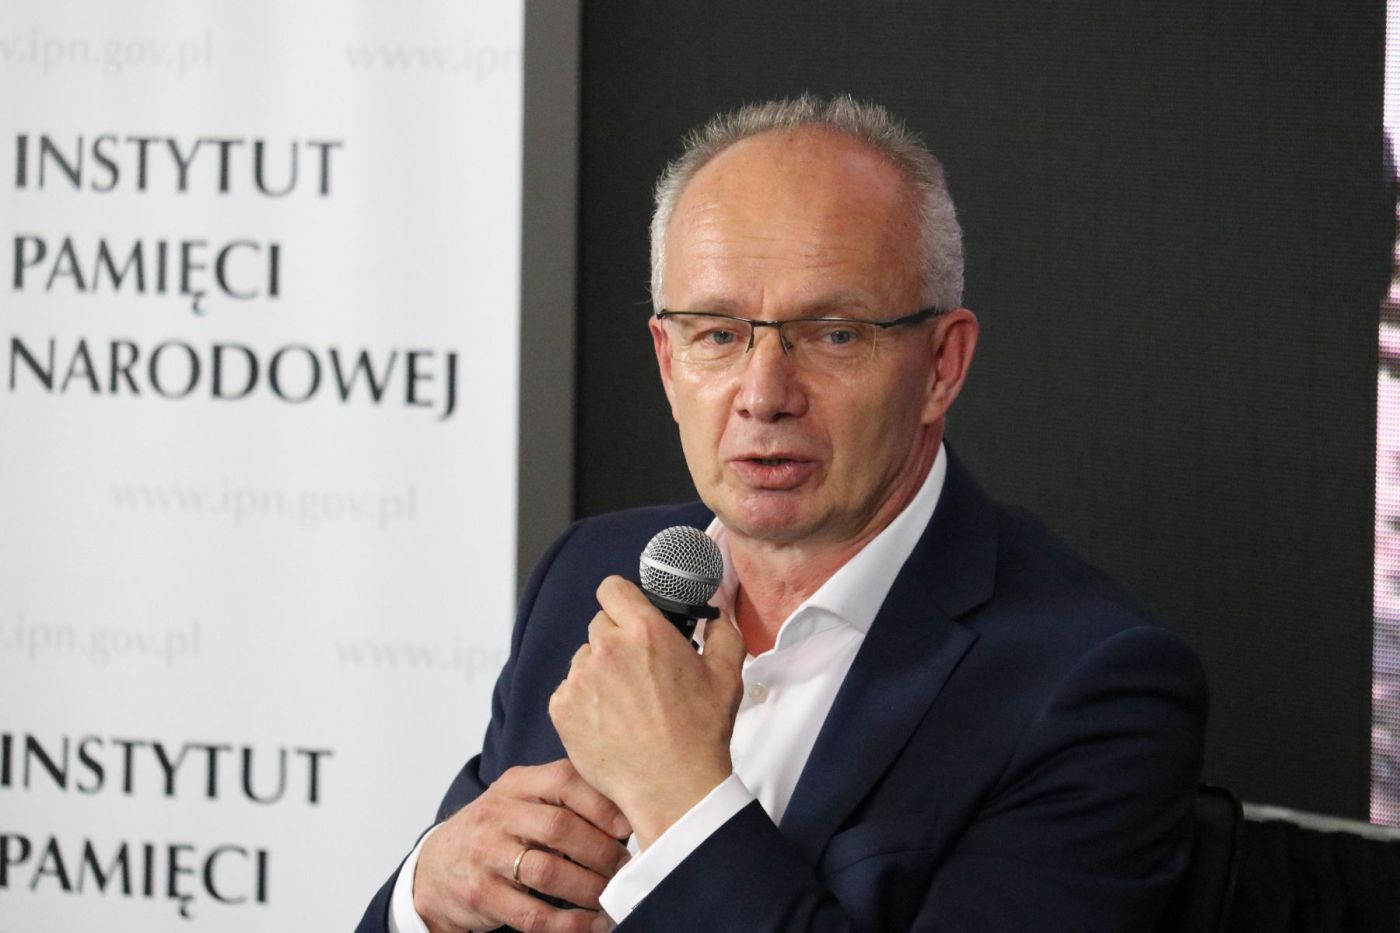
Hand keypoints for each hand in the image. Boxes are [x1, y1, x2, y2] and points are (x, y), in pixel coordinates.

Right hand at [413, 759, 629, 932]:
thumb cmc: (495, 830)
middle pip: (559, 828)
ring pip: (549, 872)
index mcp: (516, 784)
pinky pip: (533, 914)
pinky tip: (591, 924)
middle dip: (602, 852)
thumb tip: (625, 816)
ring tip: (611, 896)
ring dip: (589, 888)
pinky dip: (569, 923)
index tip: (627, 827)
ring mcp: (486, 855)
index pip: (563, 780)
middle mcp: (498, 815)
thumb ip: (562, 797)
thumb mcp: (520, 799)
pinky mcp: (481, 896)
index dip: (601, 804)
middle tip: (625, 868)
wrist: (435, 867)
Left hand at [549, 576, 746, 848]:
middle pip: (599, 624)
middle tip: (638, 670)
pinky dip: (583, 702)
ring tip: (625, 704)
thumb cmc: (700, 733)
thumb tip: (715, 614)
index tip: (631, 615)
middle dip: (616, 640)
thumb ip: (722, 631)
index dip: (623, 600)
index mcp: (645, 631)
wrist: (673, 787)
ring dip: (599, 672)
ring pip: (583, 659)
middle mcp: (607, 648)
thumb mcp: (727, 674)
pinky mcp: (563, 709)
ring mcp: (580, 679)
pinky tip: (609, 722)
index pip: (612, 588)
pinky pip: (568, 691)